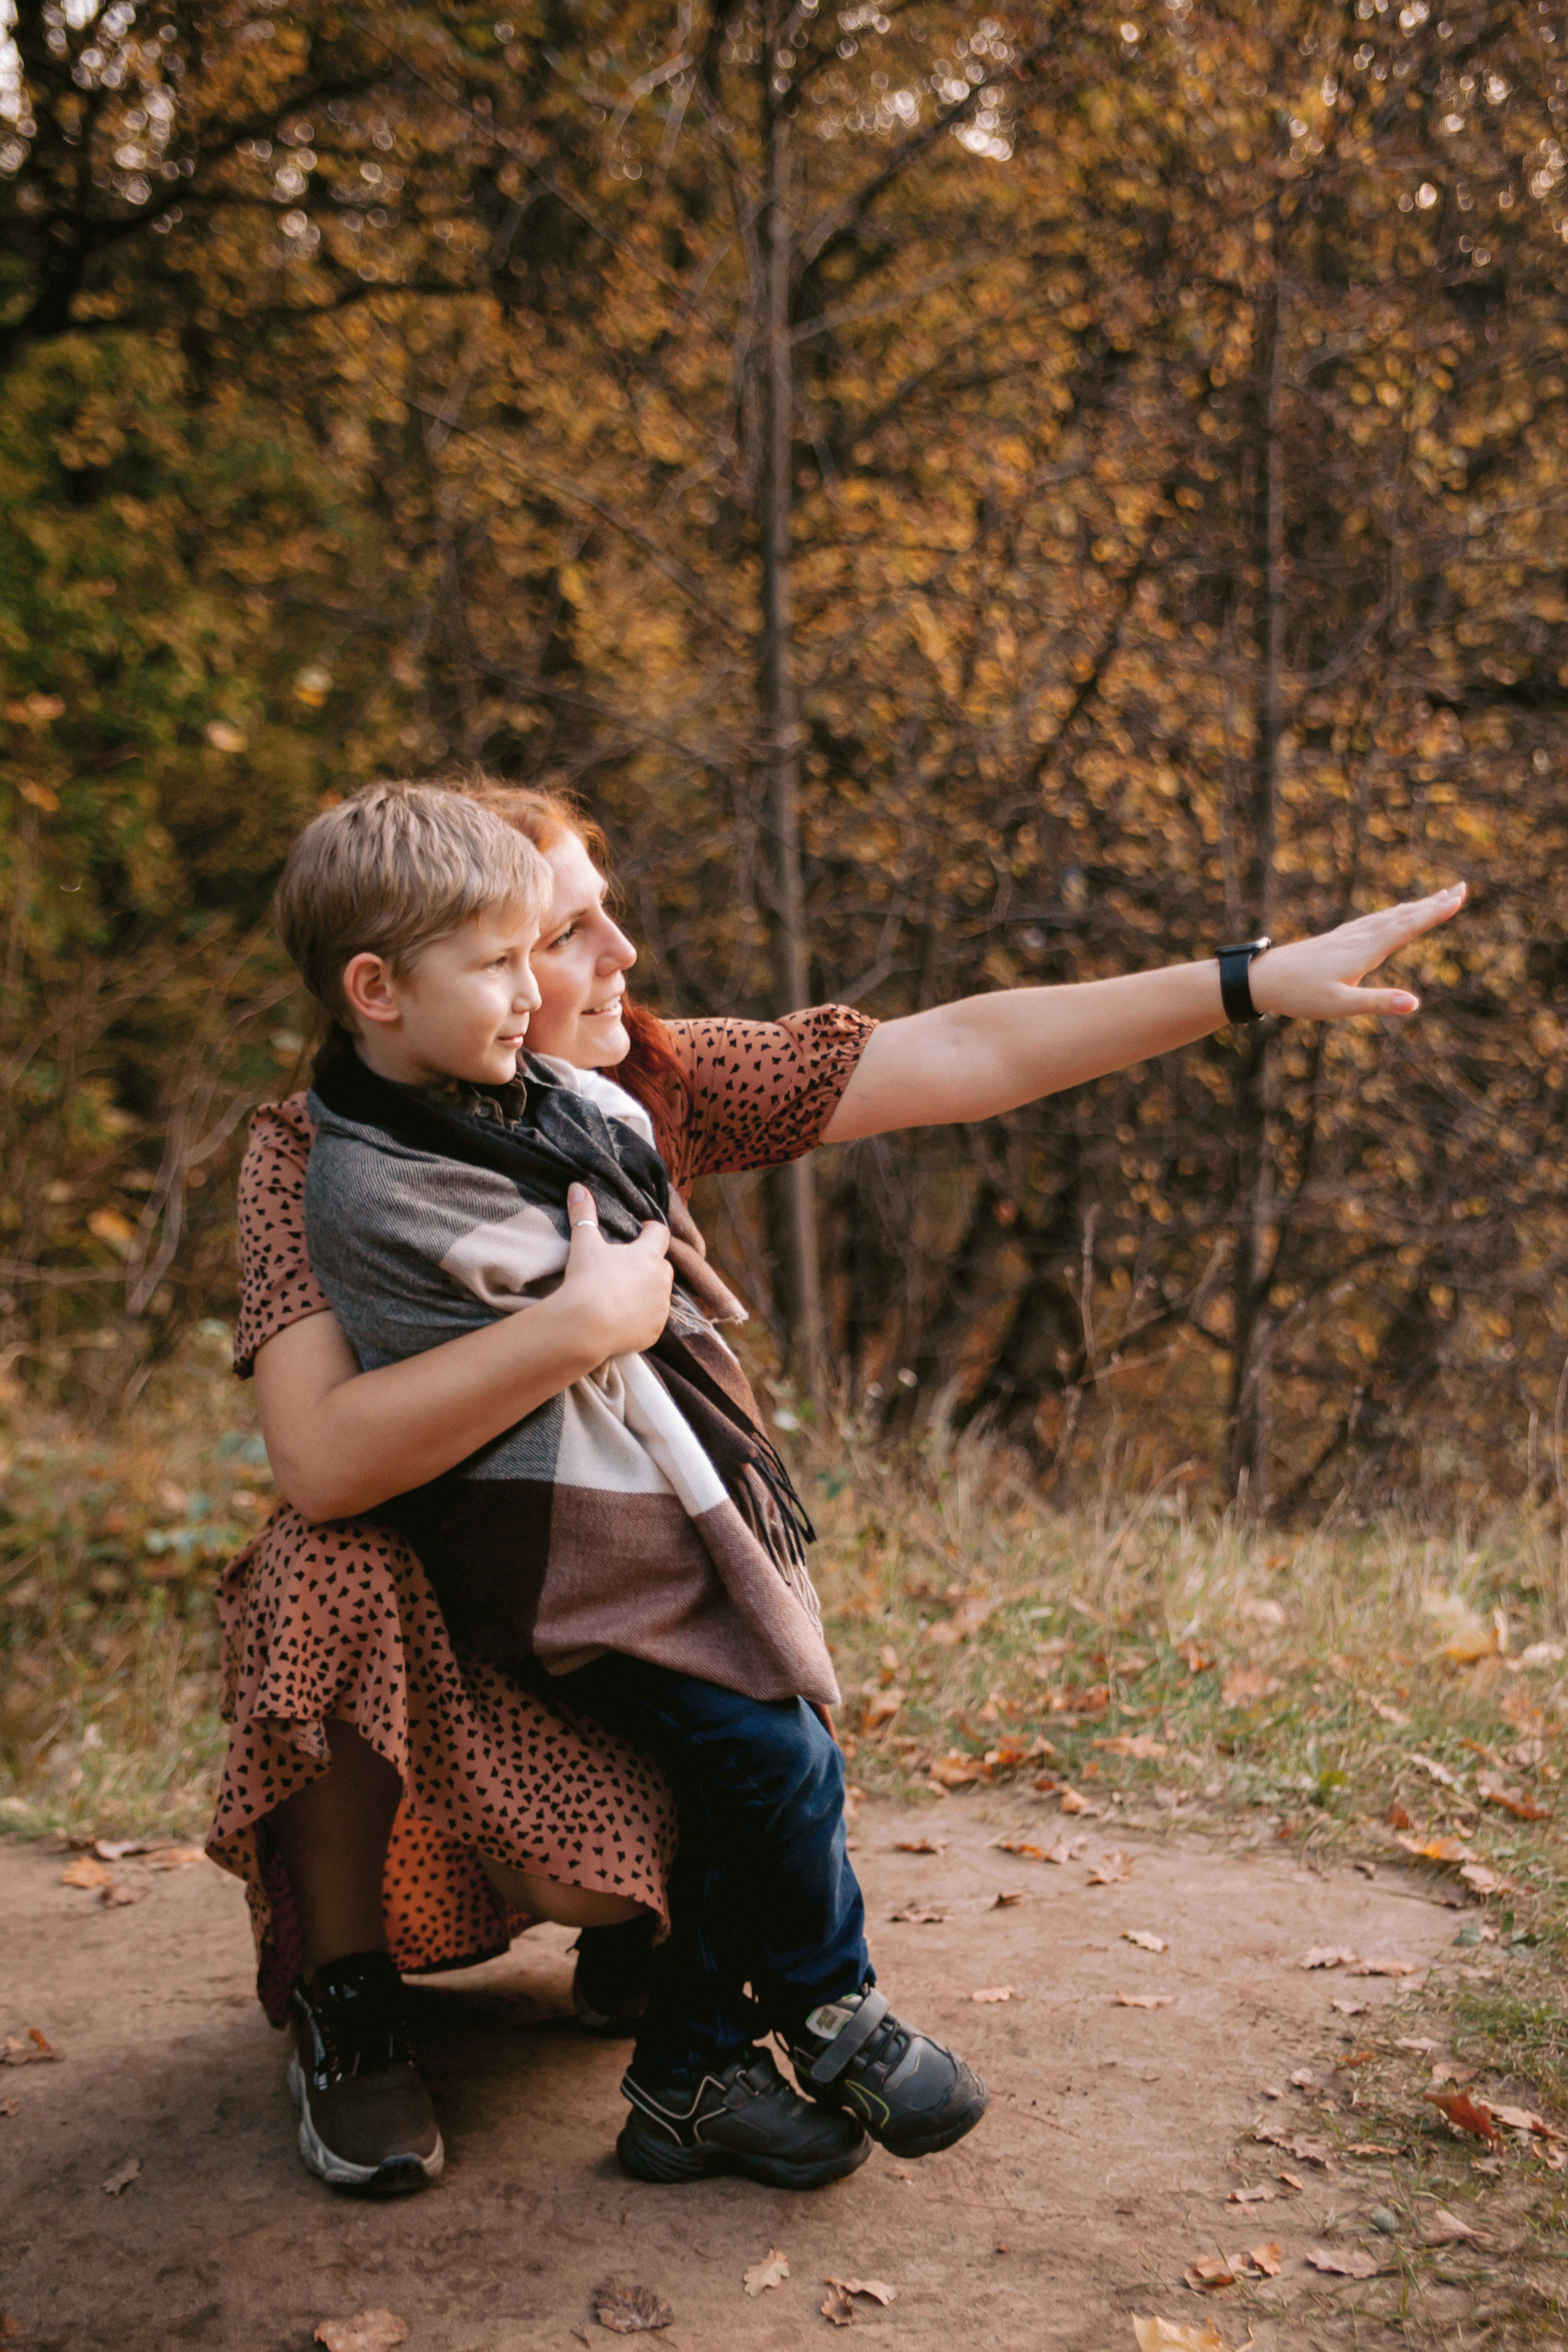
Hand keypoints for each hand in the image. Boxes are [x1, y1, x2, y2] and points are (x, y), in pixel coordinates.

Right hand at [558, 1183, 672, 1359]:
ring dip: (648, 1291)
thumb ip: (583, 1214)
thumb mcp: (583, 1243)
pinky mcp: (655, 1332)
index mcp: (648, 1254)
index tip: (640, 1230)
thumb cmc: (587, 1280)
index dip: (650, 1229)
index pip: (660, 1233)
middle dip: (649, 1263)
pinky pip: (653, 1320)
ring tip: (623, 1295)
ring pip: (660, 1294)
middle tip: (625, 1266)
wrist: (585, 1327)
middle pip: (662, 1264)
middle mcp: (662, 1279)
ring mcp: (661, 1307)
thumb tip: (577, 1186)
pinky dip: (642, 1318)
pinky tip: (623, 1319)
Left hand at [1247, 883, 1465, 1020]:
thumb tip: (1415, 1004)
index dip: (1435, 913)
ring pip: (1388, 916)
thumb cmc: (1299, 995)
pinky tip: (1392, 916)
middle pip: (1403, 916)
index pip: (1408, 927)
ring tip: (1436, 898)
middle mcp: (1359, 938)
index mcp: (1364, 951)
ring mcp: (1347, 936)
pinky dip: (1392, 914)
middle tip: (1461, 889)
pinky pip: (1373, 921)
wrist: (1262, 979)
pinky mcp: (1336, 939)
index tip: (1459, 898)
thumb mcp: (1340, 1006)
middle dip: (1433, 904)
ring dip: (1415, 907)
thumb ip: (1377, 1003)